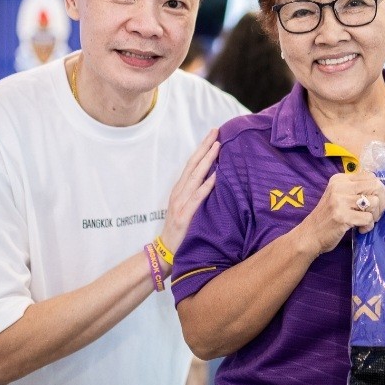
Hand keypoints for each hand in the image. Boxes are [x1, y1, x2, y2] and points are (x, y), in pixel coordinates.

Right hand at [160, 129, 219, 256]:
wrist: (165, 252)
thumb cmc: (180, 230)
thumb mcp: (187, 208)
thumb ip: (197, 194)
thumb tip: (215, 178)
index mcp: (180, 190)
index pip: (192, 164)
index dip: (202, 148)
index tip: (213, 134)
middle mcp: (179, 193)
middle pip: (193, 165)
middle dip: (205, 147)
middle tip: (216, 131)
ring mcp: (180, 203)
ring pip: (195, 177)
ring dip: (207, 160)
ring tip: (218, 146)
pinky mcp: (184, 216)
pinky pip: (197, 198)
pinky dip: (206, 186)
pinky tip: (215, 176)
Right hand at [296, 172, 384, 255]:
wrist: (310, 235)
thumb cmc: (327, 217)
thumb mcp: (338, 196)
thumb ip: (356, 190)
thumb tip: (383, 192)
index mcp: (339, 179)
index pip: (370, 176)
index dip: (380, 189)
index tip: (381, 202)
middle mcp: (339, 187)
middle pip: (375, 186)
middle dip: (382, 201)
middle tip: (376, 214)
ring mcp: (340, 201)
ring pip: (374, 202)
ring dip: (375, 215)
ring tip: (366, 222)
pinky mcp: (342, 217)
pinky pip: (368, 218)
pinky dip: (368, 226)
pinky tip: (360, 230)